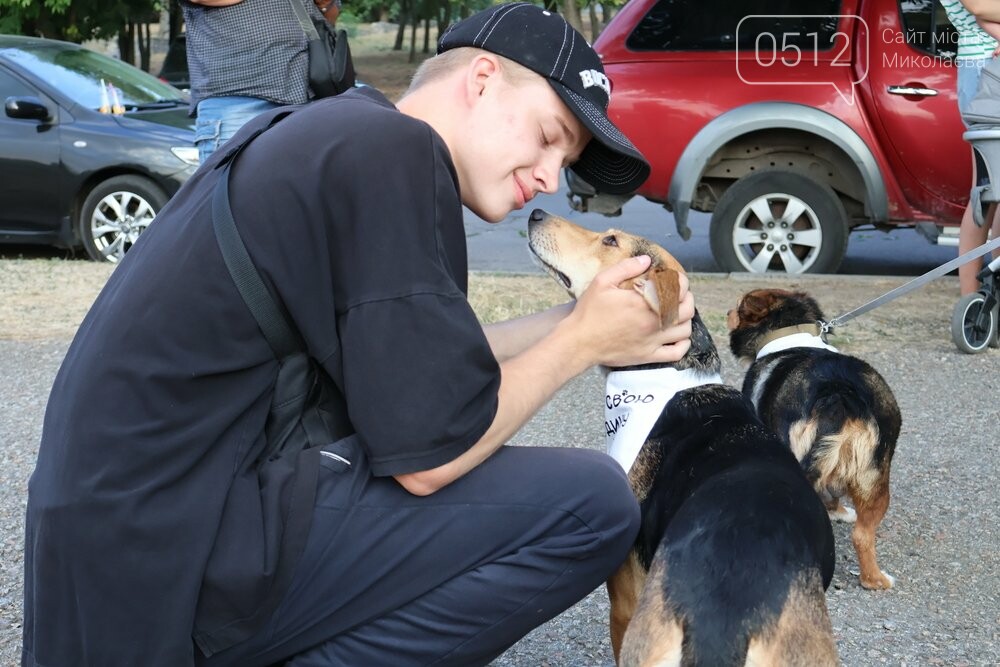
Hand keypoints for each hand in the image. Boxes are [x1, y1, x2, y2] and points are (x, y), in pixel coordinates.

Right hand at [563, 255, 692, 367]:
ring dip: (686, 319)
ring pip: (685, 330)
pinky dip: (683, 344)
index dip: (682, 281)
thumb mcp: (602, 281)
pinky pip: (676, 352)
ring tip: (677, 312)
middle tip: (679, 294)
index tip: (676, 279)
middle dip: (687, 298)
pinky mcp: (648, 356)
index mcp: (645, 302)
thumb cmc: (589, 312)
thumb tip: (646, 260)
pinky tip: (678, 336)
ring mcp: (653, 341)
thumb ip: (626, 267)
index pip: (678, 289)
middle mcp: (654, 322)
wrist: (579, 342)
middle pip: (687, 309)